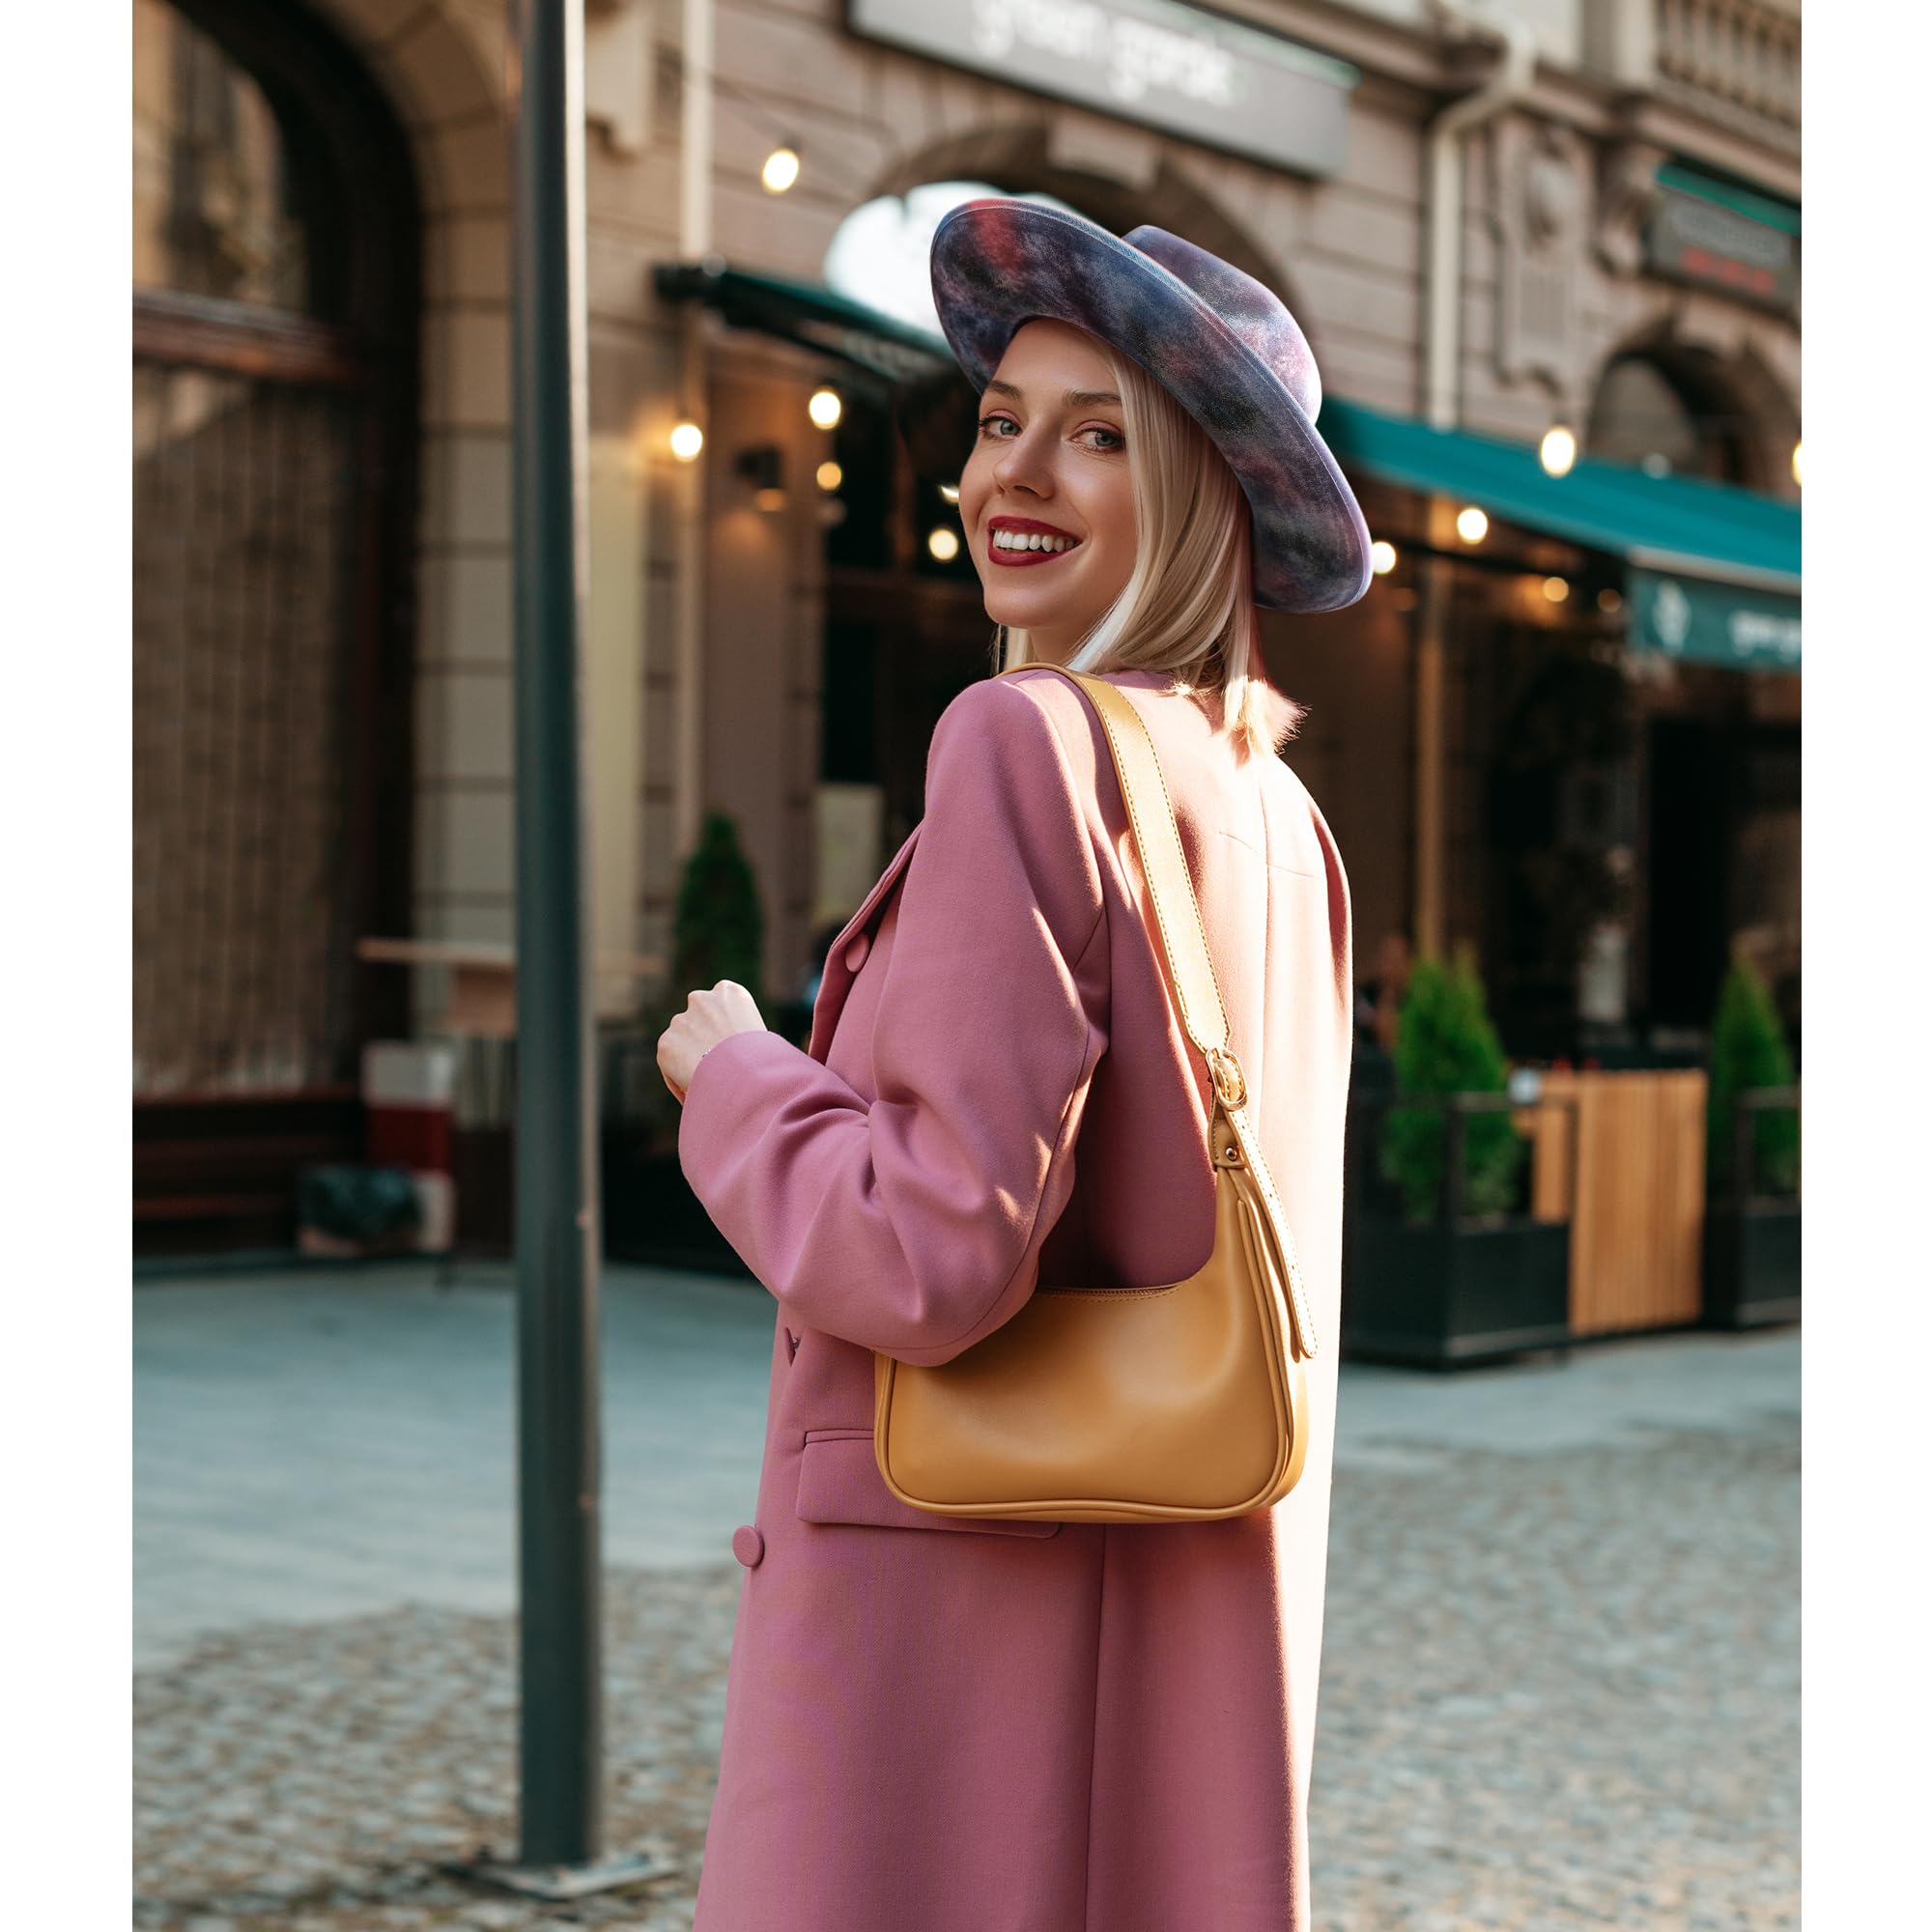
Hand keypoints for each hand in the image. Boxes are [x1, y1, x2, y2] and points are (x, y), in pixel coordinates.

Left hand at [657, 980, 766, 1102]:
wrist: (743, 1074)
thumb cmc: (762, 1060)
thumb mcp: (756, 1035)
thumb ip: (734, 1032)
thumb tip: (723, 1051)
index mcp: (729, 992)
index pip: (719, 1006)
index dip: (722, 1030)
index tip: (726, 1050)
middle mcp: (701, 999)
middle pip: (697, 1020)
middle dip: (700, 1039)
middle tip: (712, 1066)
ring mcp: (680, 1020)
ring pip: (681, 1041)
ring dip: (688, 1057)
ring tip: (703, 1082)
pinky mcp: (666, 1042)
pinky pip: (670, 1063)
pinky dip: (678, 1077)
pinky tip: (694, 1091)